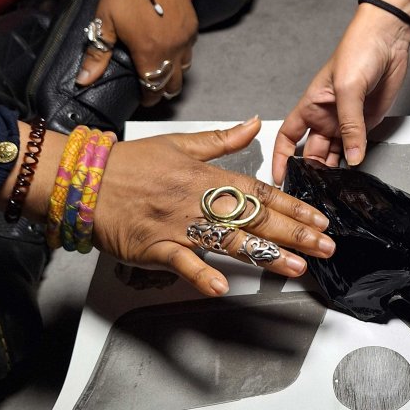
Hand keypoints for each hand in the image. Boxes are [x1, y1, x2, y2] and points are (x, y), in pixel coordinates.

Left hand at [75, 0, 197, 104]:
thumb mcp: (105, 20)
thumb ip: (97, 53)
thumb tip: (84, 80)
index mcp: (150, 53)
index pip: (153, 88)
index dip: (148, 98)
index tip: (143, 99)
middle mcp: (172, 50)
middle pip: (173, 84)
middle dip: (163, 90)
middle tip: (151, 88)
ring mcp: (186, 39)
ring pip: (184, 68)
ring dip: (173, 73)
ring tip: (161, 69)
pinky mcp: (193, 26)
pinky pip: (189, 50)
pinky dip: (181, 55)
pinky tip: (170, 47)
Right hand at [89, 117, 335, 296]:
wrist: (84, 179)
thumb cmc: (132, 163)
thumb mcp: (181, 143)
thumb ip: (223, 139)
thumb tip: (255, 122)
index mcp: (207, 176)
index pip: (261, 192)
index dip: (293, 206)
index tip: (319, 219)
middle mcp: (198, 200)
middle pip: (255, 217)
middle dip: (295, 233)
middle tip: (325, 247)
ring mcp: (178, 224)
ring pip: (228, 240)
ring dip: (265, 255)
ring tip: (296, 267)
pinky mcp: (155, 247)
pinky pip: (182, 262)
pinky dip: (201, 274)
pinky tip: (224, 286)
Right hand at [271, 0, 409, 183]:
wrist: (388, 39)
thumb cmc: (358, 51)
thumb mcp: (348, 87)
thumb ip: (350, 125)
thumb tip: (352, 158)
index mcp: (310, 105)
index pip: (288, 138)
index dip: (282, 158)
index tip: (280, 178)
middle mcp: (325, 117)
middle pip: (312, 152)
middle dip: (311, 172)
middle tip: (314, 193)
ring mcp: (346, 122)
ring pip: (334, 154)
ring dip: (333, 171)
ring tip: (333, 191)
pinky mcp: (365, 124)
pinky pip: (356, 148)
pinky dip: (354, 162)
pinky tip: (353, 175)